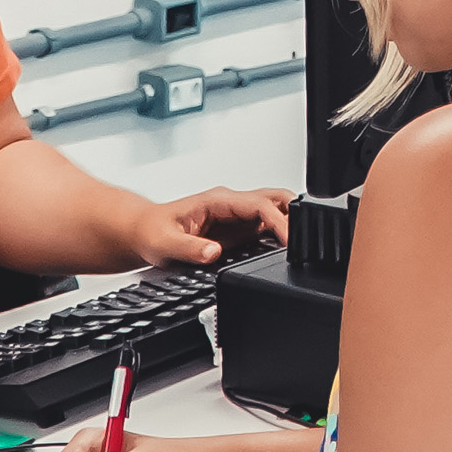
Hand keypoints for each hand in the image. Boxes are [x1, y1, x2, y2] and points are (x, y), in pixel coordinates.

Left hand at [121, 186, 290, 265]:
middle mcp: (232, 204)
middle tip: (307, 242)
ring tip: (304, 248)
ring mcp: (238, 216)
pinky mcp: (240, 230)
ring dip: (293, 224)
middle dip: (296, 215)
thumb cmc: (152, 231)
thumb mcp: (165, 244)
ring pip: (277, 210)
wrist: (144, 232)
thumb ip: (189, 248)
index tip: (290, 241)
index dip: (279, 221)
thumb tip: (213, 252)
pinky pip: (270, 227)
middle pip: (276, 199)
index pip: (259, 204)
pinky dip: (284, 236)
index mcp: (218, 200)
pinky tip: (287, 252)